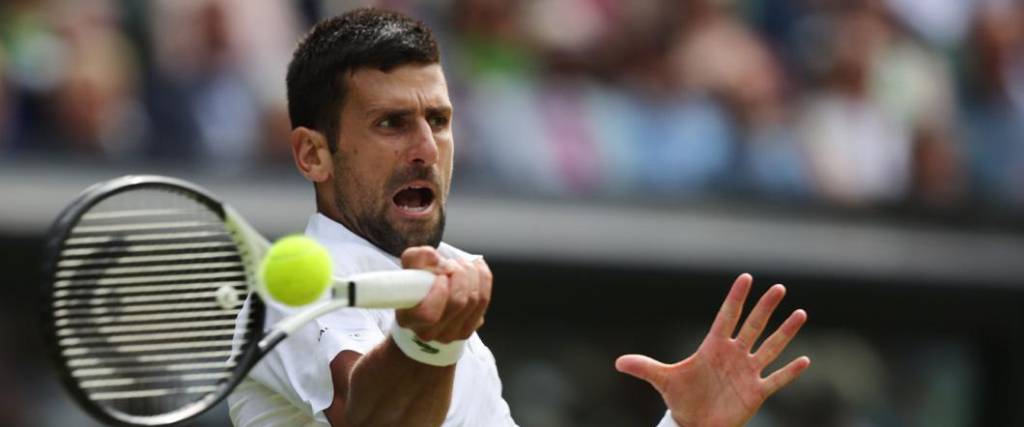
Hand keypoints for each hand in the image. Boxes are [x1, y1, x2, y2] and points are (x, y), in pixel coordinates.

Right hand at [395, 246, 491, 342]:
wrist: (427, 298)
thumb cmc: (416, 283)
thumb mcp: (410, 266)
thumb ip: (418, 258)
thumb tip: (438, 260)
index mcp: (408, 320)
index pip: (428, 314)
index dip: (439, 292)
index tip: (441, 276)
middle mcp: (430, 332)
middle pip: (458, 303)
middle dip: (459, 274)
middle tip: (452, 263)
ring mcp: (452, 333)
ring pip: (474, 300)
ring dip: (471, 274)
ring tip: (461, 264)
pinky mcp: (470, 327)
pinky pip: (484, 300)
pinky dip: (483, 278)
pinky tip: (475, 269)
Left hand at [615, 274, 809, 426]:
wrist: (696, 423)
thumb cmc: (682, 397)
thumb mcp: (663, 380)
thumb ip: (644, 367)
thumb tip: (617, 362)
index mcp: (713, 347)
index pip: (726, 317)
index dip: (735, 298)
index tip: (746, 277)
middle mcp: (734, 355)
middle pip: (753, 326)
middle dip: (765, 308)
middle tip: (779, 287)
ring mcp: (747, 372)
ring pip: (770, 347)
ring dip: (785, 332)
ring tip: (800, 313)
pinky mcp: (756, 392)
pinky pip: (777, 379)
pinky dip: (790, 371)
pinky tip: (805, 359)